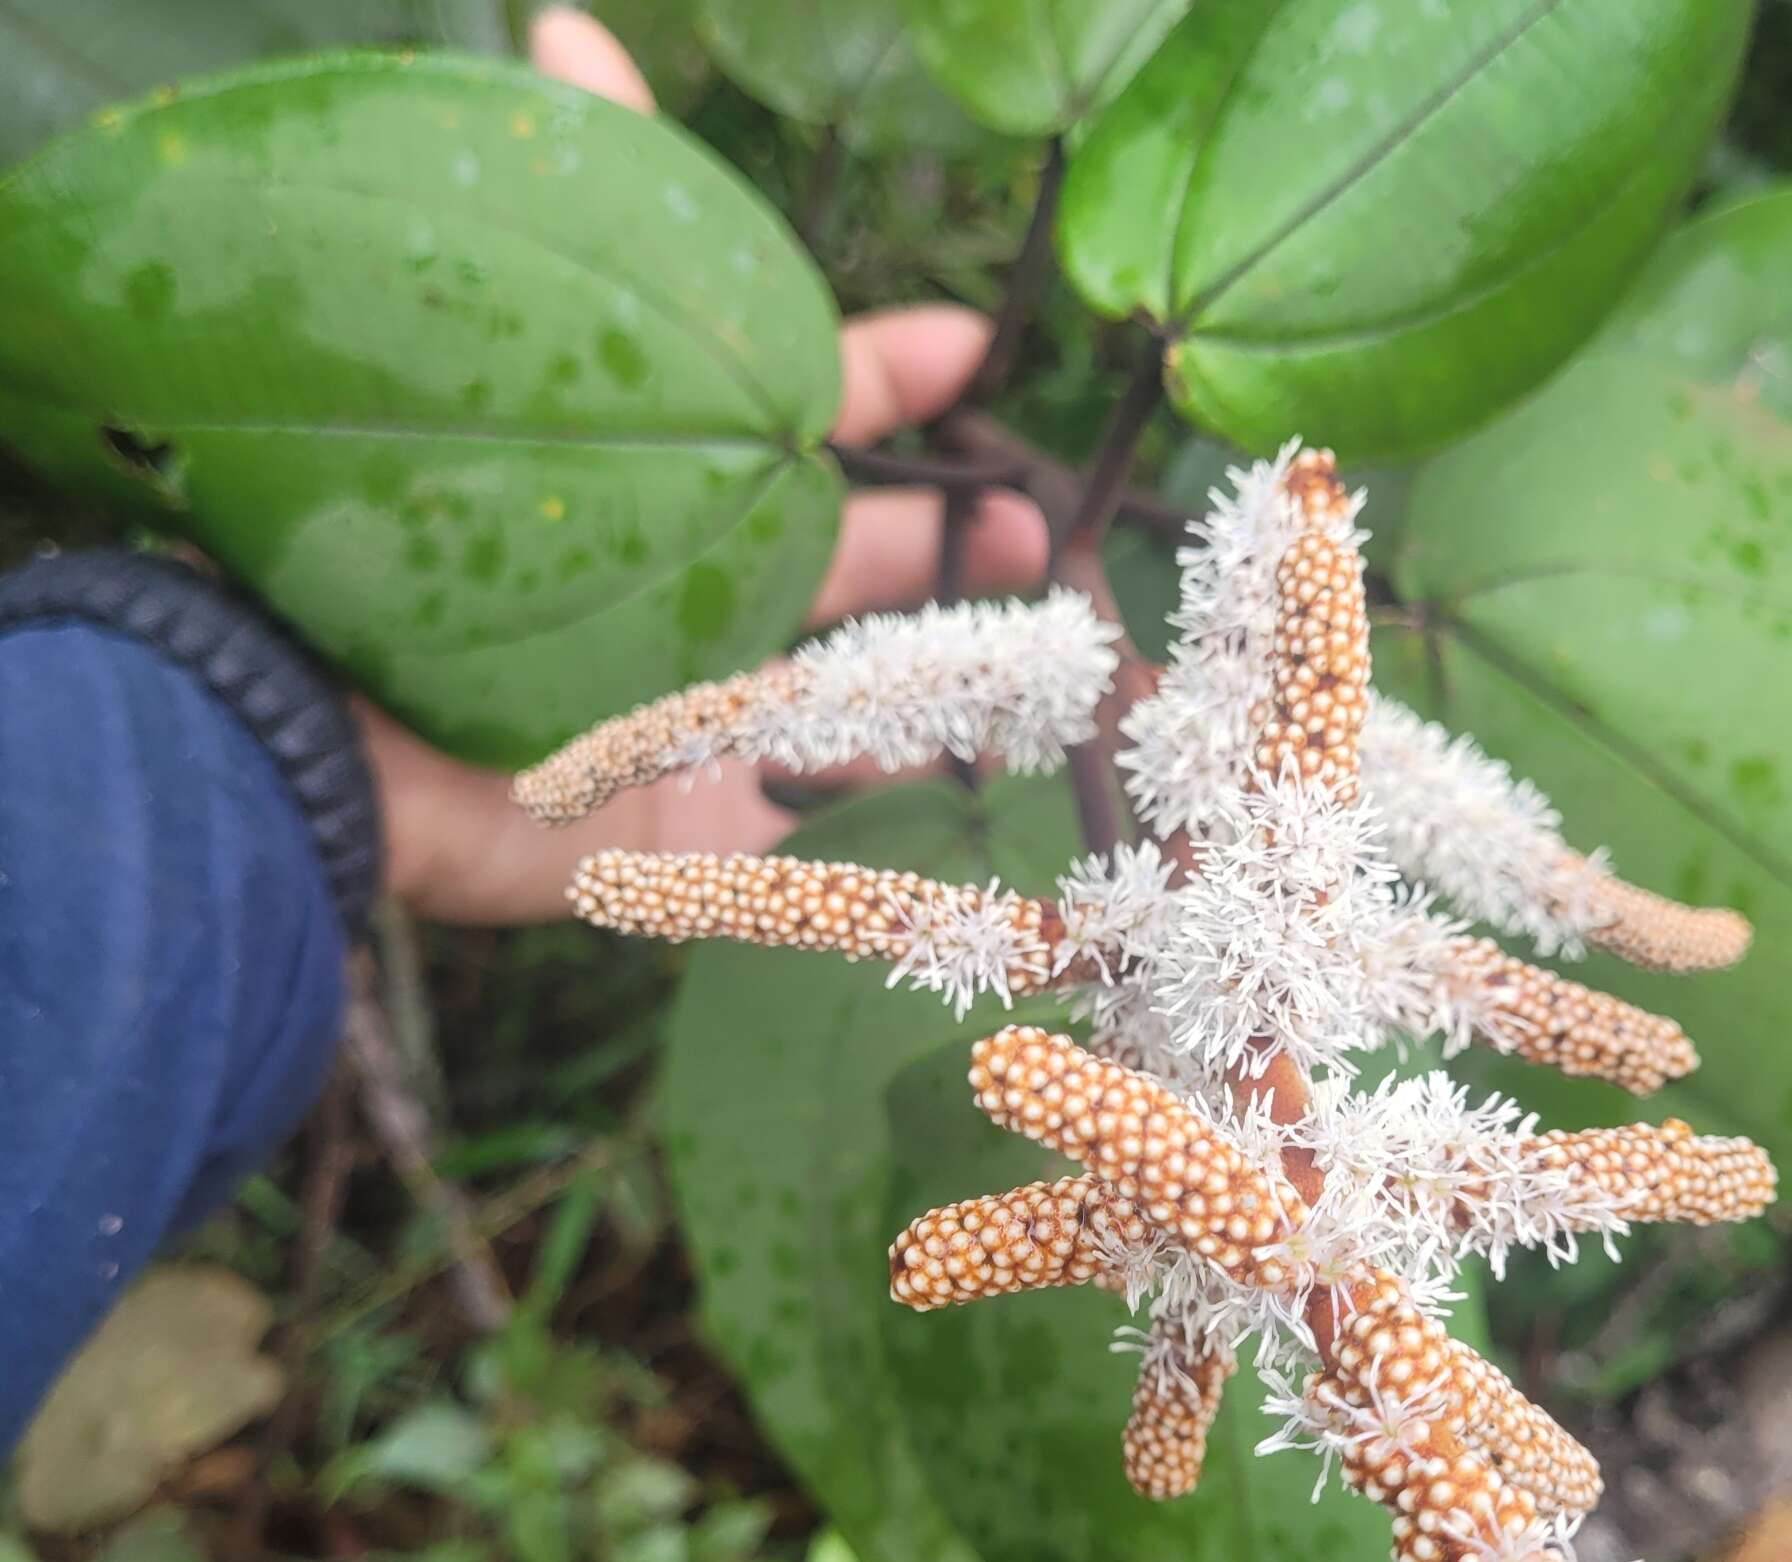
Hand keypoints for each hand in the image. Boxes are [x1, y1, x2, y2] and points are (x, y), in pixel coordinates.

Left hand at [359, 9, 1047, 925]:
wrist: (340, 734)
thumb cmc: (426, 535)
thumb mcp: (520, 348)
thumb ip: (566, 201)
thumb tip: (565, 21)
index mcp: (664, 489)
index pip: (795, 426)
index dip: (882, 380)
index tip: (967, 346)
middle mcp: (692, 598)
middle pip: (853, 566)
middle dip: (952, 540)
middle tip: (1041, 527)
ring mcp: (700, 725)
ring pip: (859, 704)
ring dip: (954, 681)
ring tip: (1041, 664)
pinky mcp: (695, 838)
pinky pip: (818, 840)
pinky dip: (887, 822)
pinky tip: (963, 792)